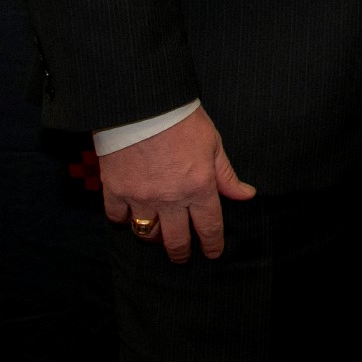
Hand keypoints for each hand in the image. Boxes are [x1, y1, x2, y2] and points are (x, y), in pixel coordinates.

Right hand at [99, 107, 255, 263]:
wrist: (143, 105)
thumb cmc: (182, 121)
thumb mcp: (214, 144)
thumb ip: (226, 175)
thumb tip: (246, 195)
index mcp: (199, 187)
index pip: (209, 226)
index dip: (212, 243)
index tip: (213, 253)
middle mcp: (170, 198)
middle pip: (176, 239)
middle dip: (181, 252)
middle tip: (183, 256)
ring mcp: (141, 197)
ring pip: (146, 233)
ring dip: (154, 237)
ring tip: (158, 236)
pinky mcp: (115, 190)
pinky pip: (117, 218)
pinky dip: (123, 220)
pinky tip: (129, 217)